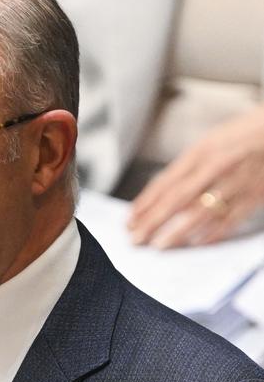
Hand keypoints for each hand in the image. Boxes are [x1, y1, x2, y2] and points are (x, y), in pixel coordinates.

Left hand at [127, 106, 263, 247]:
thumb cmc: (241, 136)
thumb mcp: (208, 144)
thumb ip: (186, 169)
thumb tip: (160, 194)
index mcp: (199, 153)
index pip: (165, 182)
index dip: (145, 203)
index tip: (130, 220)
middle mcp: (215, 167)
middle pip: (177, 199)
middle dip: (154, 220)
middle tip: (136, 238)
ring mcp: (235, 183)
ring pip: (201, 212)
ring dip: (178, 231)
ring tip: (159, 245)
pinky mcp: (254, 195)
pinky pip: (230, 219)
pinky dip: (212, 233)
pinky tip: (196, 243)